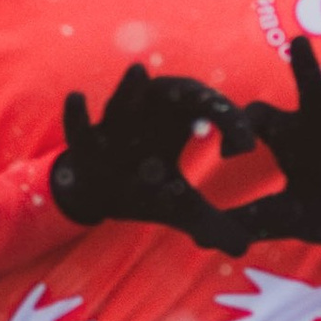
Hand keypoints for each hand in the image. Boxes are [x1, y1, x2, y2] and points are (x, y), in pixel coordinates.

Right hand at [52, 64, 247, 245]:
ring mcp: (115, 124)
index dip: (232, 124)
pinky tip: (75, 98)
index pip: (213, 111)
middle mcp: (149, 112)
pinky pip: (79, 127)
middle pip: (174, 95)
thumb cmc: (148, 188)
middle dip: (191, 97)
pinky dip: (76, 116)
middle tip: (208, 99)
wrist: (102, 193)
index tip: (245, 149)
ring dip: (130, 89)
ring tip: (138, 71)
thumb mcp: (182, 207)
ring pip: (125, 103)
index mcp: (180, 118)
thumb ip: (212, 224)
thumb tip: (242, 250)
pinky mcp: (86, 141)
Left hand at [223, 32, 320, 273]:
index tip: (229, 152)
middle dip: (304, 65)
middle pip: (309, 88)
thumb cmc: (320, 210)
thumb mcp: (281, 215)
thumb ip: (245, 219)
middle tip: (297, 39)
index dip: (242, 130)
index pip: (261, 120)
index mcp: (290, 138)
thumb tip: (197, 238)